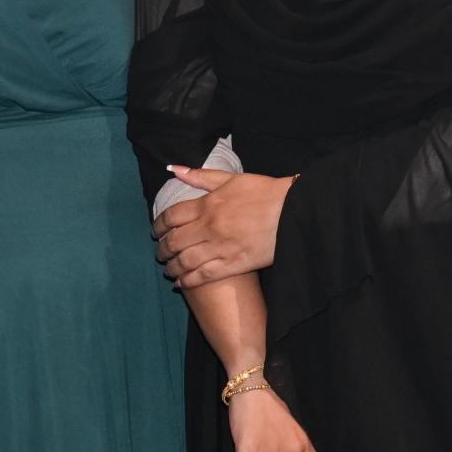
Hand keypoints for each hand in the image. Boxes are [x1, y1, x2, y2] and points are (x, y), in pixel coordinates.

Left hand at [155, 169, 293, 286]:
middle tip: (160, 252)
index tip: (156, 231)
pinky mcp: (235, 265)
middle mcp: (210, 227)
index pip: (172, 217)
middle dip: (162, 249)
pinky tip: (181, 283)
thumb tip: (172, 168)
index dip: (159, 226)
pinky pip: (204, 276)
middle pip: (174, 241)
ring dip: (172, 267)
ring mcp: (222, 247)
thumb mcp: (231, 178)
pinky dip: (188, 281)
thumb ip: (200, 176)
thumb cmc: (265, 192)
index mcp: (208, 204)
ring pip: (185, 261)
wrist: (295, 212)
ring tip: (169, 269)